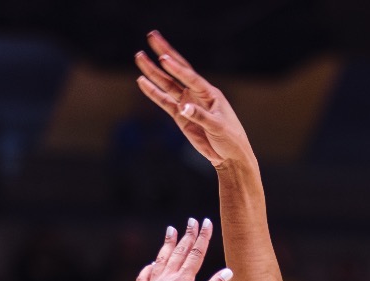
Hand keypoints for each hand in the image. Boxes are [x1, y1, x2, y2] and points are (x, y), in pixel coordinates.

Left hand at [133, 217, 232, 280]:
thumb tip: (228, 272)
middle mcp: (167, 278)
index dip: (202, 238)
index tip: (206, 222)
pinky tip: (151, 264)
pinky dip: (149, 267)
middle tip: (192, 221)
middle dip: (187, 236)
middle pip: (179, 253)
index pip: (195, 255)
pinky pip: (145, 276)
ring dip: (168, 244)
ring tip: (171, 229)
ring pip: (162, 259)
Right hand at [134, 31, 255, 169]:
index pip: (190, 77)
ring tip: (139, 57)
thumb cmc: (230, 139)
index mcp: (209, 93)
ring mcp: (187, 104)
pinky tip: (142, 81)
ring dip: (153, 72)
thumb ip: (201, 117)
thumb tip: (184, 108)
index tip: (163, 58)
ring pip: (167, 84)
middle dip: (164, 53)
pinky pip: (164, 102)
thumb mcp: (218, 127)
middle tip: (151, 37)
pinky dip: (153, 92)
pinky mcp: (180, 116)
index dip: (177, 68)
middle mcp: (197, 94)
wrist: (229, 156)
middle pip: (177, 71)